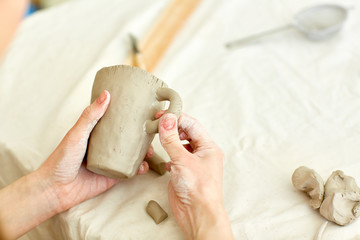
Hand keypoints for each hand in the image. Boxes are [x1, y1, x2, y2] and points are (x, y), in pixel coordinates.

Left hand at [38, 90, 148, 212]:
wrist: (55, 189)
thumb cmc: (61, 160)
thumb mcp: (77, 133)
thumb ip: (91, 116)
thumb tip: (106, 94)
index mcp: (96, 134)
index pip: (116, 122)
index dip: (130, 117)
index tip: (144, 112)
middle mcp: (105, 147)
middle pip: (128, 138)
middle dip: (142, 136)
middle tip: (152, 133)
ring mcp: (110, 162)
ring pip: (132, 155)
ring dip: (144, 152)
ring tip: (150, 151)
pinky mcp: (113, 177)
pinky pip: (129, 171)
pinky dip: (139, 169)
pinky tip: (143, 166)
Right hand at [158, 113, 232, 239]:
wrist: (198, 214)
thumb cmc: (199, 189)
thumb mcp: (183, 160)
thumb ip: (172, 139)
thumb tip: (166, 119)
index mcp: (208, 147)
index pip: (192, 124)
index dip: (177, 118)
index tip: (161, 115)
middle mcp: (202, 153)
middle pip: (186, 133)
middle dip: (172, 128)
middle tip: (157, 124)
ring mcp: (193, 163)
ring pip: (180, 145)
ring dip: (170, 141)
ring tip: (159, 138)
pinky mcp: (184, 172)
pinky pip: (176, 157)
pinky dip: (169, 155)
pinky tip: (165, 159)